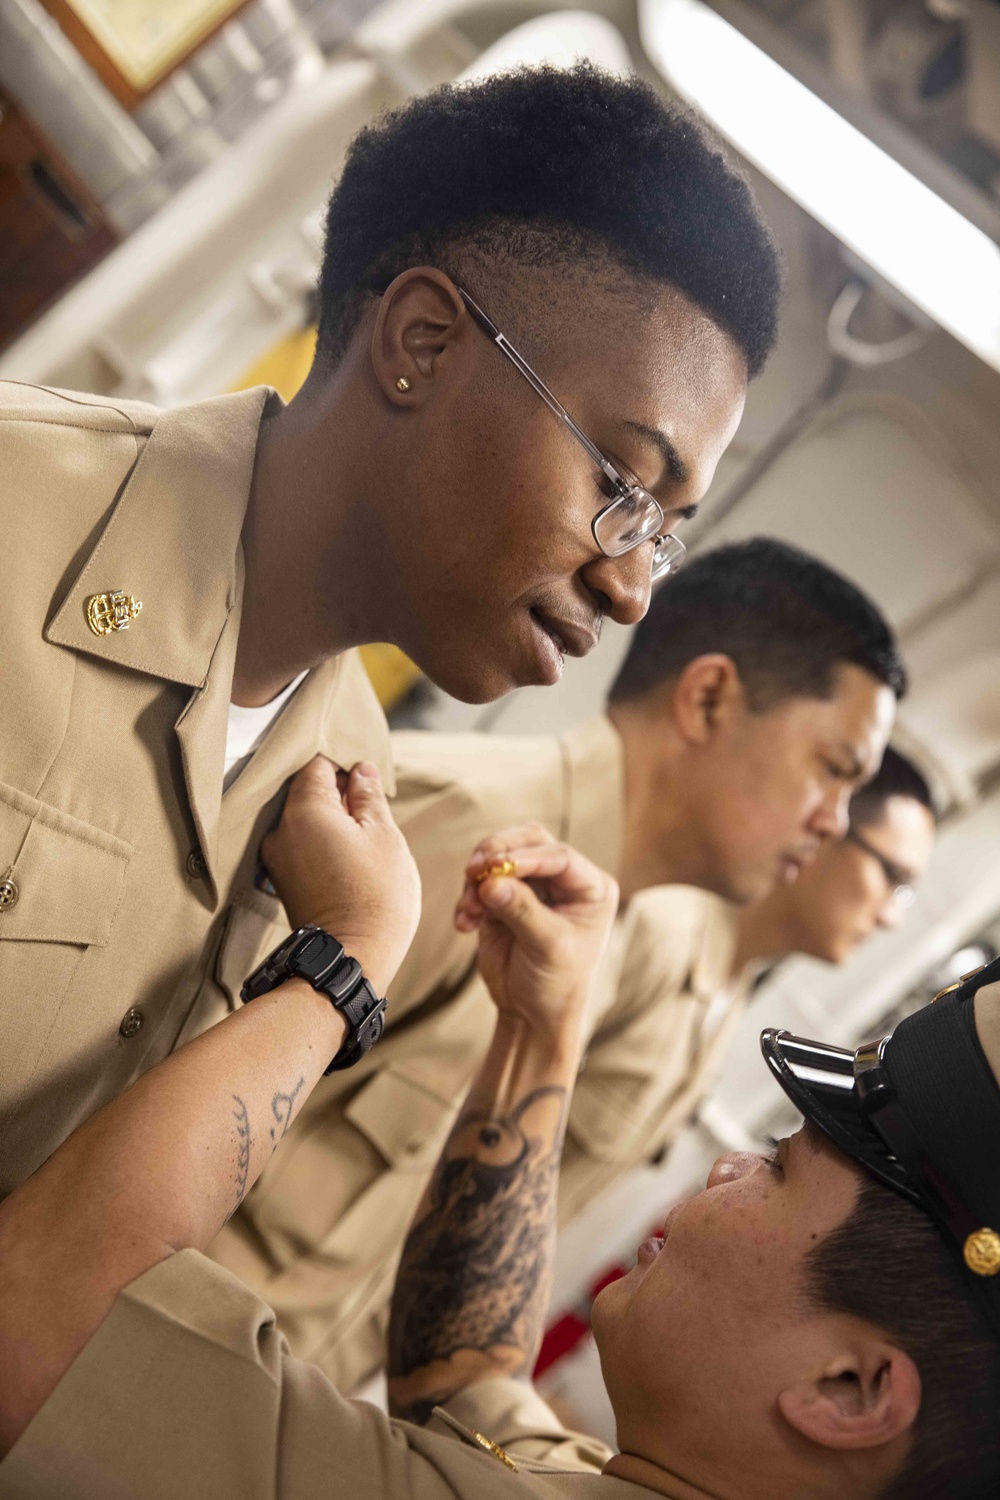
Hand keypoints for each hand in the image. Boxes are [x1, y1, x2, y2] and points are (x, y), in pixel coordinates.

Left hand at [262, 757, 419, 996]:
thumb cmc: (377, 895)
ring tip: (361, 838)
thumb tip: (361, 770)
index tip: (366, 778)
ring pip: (302, 819)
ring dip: (330, 820)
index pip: (316, 763)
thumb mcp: (384, 835)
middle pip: (305, 790)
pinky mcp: (281, 880)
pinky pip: (299, 845)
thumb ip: (369, 796)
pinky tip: (347, 859)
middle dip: (336, 792)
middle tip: (369, 810)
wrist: (352, 958)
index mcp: (304, 809)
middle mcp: (280, 829)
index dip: (344, 763)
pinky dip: (320, 843)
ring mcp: (276, 857)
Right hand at [454, 824, 617, 1042]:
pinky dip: (468, 897)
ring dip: (478, 877)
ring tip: (469, 910)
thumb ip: (522, 911)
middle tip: (473, 870)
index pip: (559, 856)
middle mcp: (563, 880)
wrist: (531, 1013)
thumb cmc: (556, 983)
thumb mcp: (547, 947)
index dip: (528, 857)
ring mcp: (532, 886)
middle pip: (529, 841)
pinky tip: (464, 924)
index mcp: (590, 888)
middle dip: (498, 853)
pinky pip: (481, 881)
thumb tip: (490, 882)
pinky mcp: (504, 897)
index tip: (497, 867)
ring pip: (501, 855)